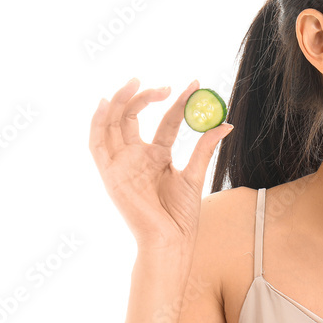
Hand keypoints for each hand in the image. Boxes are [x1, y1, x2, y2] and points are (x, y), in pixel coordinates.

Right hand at [88, 77, 234, 249]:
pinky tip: (106, 103)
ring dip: (121, 101)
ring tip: (135, 82)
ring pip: (114, 123)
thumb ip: (204, 148)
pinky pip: (97, 144)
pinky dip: (98, 122)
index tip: (195, 84)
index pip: (166, 121)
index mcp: (158, 156)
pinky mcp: (110, 174)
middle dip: (145, 96)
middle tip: (164, 85)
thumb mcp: (195, 175)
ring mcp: (122, 163)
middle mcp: (137, 156)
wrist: (170, 239)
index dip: (179, 102)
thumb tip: (224, 123)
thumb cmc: (182, 215)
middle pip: (133, 116)